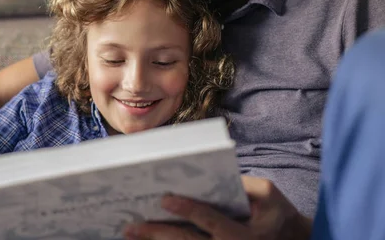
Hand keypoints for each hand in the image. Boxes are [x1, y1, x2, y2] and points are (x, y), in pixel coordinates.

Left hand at [123, 176, 312, 239]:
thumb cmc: (276, 213)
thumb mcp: (267, 193)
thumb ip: (241, 184)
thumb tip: (205, 173)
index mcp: (244, 235)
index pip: (211, 222)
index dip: (188, 210)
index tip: (165, 199)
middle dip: (158, 234)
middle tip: (132, 226)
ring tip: (130, 234)